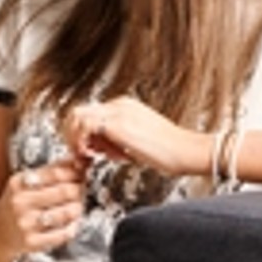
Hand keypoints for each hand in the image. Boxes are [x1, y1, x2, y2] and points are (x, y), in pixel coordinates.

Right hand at [0, 160, 84, 257]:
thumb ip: (51, 170)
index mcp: (19, 183)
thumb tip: (78, 159)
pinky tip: (69, 224)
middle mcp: (20, 202)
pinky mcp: (32, 242)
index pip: (56, 173)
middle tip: (81, 191)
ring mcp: (25, 223)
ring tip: (75, 207)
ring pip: (68, 213)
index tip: (81, 175)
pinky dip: (72, 228)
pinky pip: (64, 233)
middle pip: (66, 191)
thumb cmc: (14, 204)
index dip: (75, 173)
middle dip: (80, 191)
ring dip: (78, 209)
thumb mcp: (25, 182)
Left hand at [67, 96, 200, 177]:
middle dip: (74, 135)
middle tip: (81, 154)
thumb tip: (96, 146)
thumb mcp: (135, 142)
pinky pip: (85, 126)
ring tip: (86, 156)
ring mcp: (118, 112)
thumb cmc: (168, 151)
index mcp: (124, 107)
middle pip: (79, 112)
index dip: (83, 135)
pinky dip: (81, 141)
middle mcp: (119, 105)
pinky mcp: (118, 124)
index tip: (89, 152)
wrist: (187, 151)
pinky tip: (91, 154)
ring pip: (77, 116)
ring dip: (76, 138)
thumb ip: (114, 140)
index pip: (89, 115)